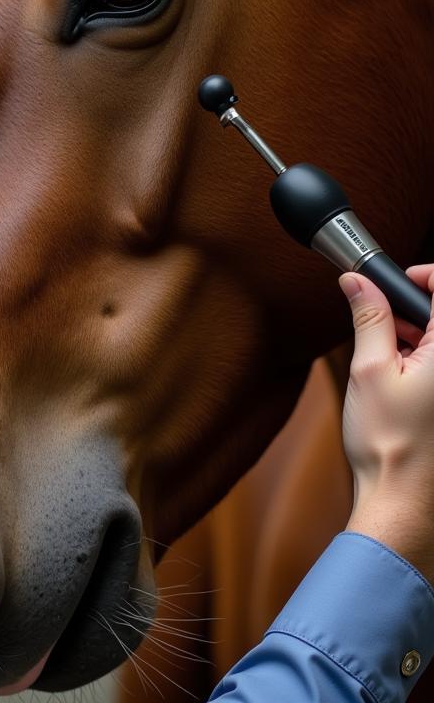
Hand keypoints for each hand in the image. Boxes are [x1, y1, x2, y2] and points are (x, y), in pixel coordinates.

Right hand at [341, 264, 433, 581]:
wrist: (404, 501)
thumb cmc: (390, 442)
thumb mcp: (369, 369)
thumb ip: (368, 316)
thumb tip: (357, 281)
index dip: (420, 276)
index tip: (391, 281)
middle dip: (410, 312)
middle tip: (378, 329)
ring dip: (415, 338)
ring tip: (385, 364)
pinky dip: (421, 363)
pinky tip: (398, 384)